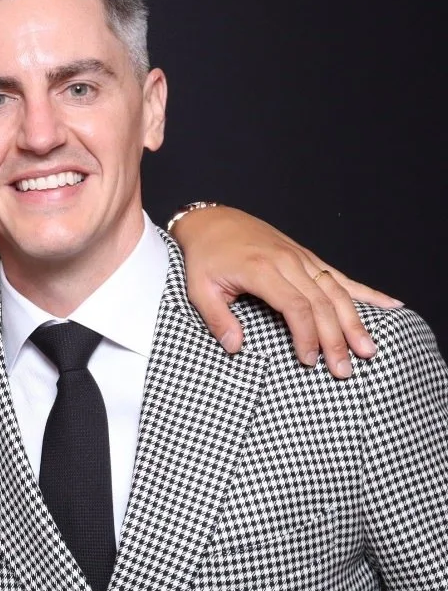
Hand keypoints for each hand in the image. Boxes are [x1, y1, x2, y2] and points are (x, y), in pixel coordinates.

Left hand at [170, 205, 399, 377]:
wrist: (212, 221)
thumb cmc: (205, 256)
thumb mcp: (198, 288)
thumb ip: (217, 318)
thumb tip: (235, 348)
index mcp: (262, 269)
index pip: (296, 306)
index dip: (306, 335)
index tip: (308, 360)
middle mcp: (288, 262)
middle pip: (322, 303)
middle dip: (336, 338)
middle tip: (344, 369)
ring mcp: (302, 258)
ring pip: (337, 291)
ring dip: (355, 322)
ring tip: (368, 350)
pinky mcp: (308, 257)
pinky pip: (341, 276)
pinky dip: (367, 292)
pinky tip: (391, 305)